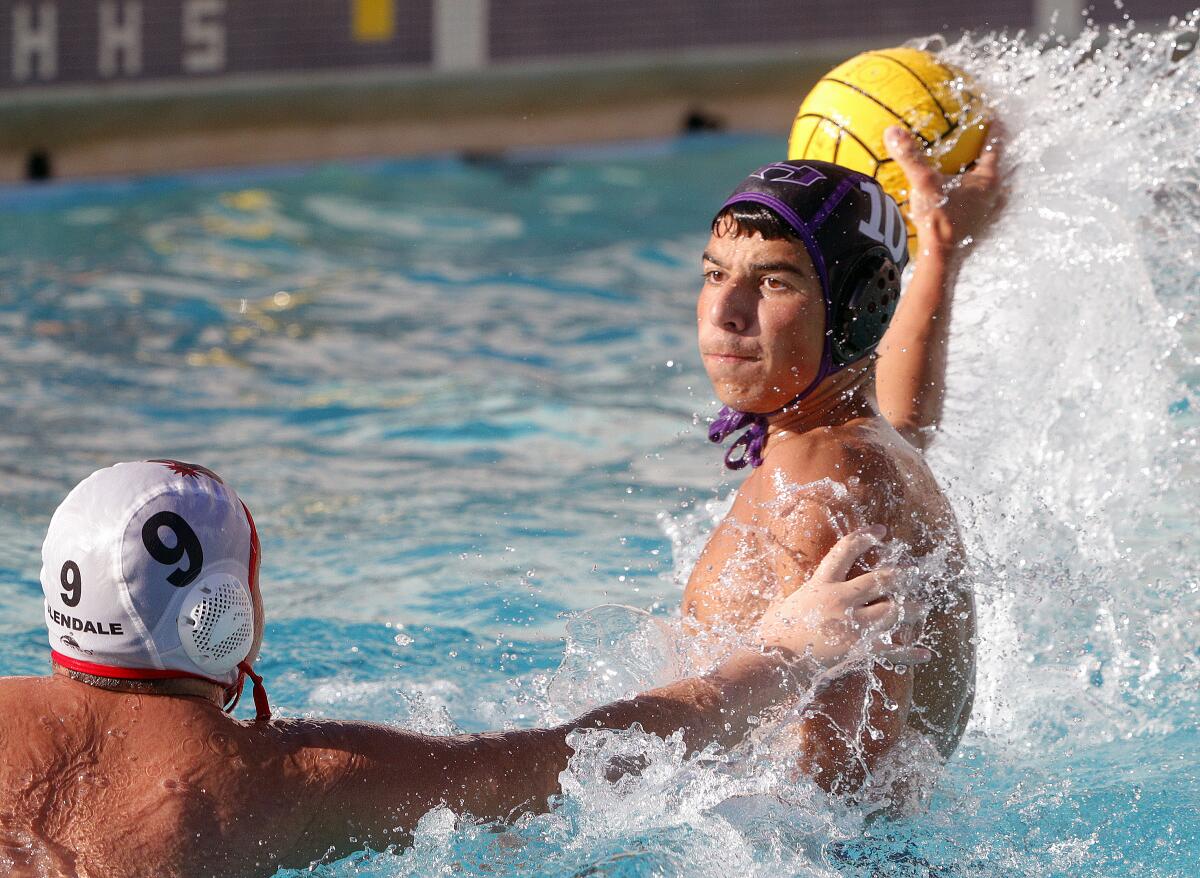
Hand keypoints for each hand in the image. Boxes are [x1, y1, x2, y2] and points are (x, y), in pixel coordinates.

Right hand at [757, 527, 929, 673]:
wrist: (772, 663)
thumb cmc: (771, 635)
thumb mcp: (783, 605)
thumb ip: (796, 596)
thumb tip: (794, 594)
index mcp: (821, 585)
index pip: (845, 551)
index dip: (864, 537)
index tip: (881, 530)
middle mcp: (840, 600)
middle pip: (879, 580)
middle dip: (900, 574)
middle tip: (913, 571)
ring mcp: (853, 626)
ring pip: (893, 611)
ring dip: (911, 609)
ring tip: (922, 607)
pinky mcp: (860, 651)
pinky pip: (893, 651)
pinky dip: (911, 653)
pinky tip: (925, 653)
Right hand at [884, 122, 1004, 257]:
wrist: (941, 257)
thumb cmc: (939, 219)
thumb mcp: (923, 184)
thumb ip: (910, 157)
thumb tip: (892, 131)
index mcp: (988, 180)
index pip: (996, 145)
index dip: (994, 128)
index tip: (991, 115)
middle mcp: (995, 195)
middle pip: (998, 165)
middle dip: (991, 152)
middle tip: (982, 140)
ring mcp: (990, 212)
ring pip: (993, 186)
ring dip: (985, 176)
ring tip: (975, 167)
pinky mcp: (980, 226)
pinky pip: (982, 203)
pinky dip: (976, 195)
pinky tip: (964, 197)